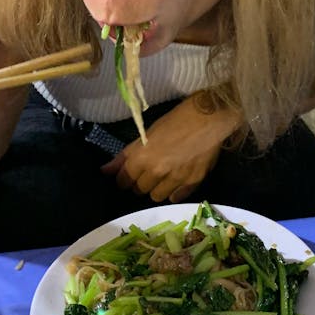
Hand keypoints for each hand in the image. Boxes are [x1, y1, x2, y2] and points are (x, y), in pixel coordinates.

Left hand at [101, 97, 240, 202]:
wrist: (209, 117)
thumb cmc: (176, 119)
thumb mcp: (146, 133)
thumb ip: (125, 155)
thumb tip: (104, 171)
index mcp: (142, 157)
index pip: (123, 181)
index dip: (124, 178)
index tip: (129, 174)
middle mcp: (157, 171)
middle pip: (139, 190)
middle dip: (140, 182)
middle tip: (148, 171)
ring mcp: (176, 179)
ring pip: (157, 196)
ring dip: (156, 188)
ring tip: (163, 177)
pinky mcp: (193, 182)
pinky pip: (176, 198)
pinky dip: (174, 192)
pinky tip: (176, 181)